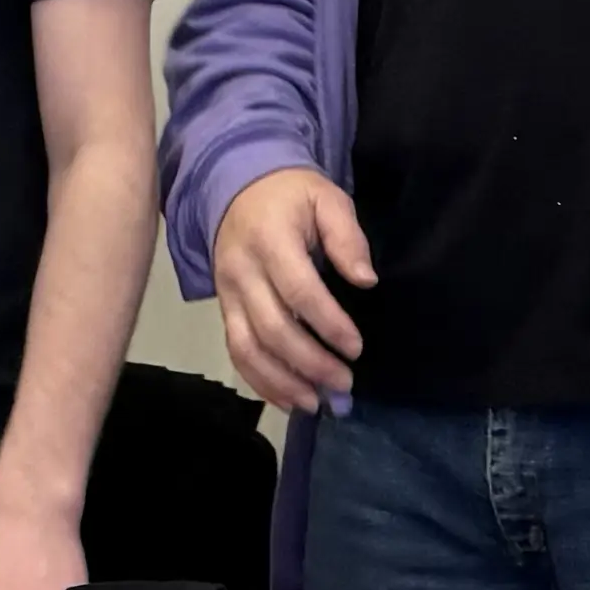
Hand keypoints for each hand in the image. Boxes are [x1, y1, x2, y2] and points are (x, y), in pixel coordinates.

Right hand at [211, 166, 372, 412]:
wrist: (238, 187)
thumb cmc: (292, 195)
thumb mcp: (327, 199)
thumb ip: (347, 237)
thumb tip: (366, 281)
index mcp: (270, 240)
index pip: (298, 291)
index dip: (328, 324)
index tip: (356, 348)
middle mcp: (242, 271)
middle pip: (272, 328)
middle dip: (310, 363)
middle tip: (344, 384)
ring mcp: (227, 293)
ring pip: (248, 348)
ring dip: (283, 382)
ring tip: (316, 403)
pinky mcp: (223, 309)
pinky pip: (236, 352)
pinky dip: (261, 381)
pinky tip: (289, 399)